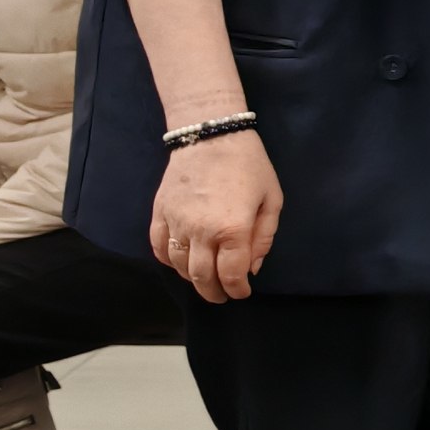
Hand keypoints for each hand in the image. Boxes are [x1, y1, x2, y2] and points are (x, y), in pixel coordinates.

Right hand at [149, 132, 282, 302]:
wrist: (211, 135)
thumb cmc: (249, 166)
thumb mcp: (271, 200)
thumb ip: (263, 237)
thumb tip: (252, 267)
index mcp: (232, 229)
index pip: (231, 275)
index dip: (237, 290)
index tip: (242, 292)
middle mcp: (200, 231)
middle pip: (201, 278)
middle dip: (214, 292)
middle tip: (222, 295)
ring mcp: (176, 222)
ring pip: (179, 266)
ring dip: (192, 278)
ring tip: (205, 279)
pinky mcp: (159, 213)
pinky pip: (158, 247)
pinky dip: (169, 260)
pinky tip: (182, 261)